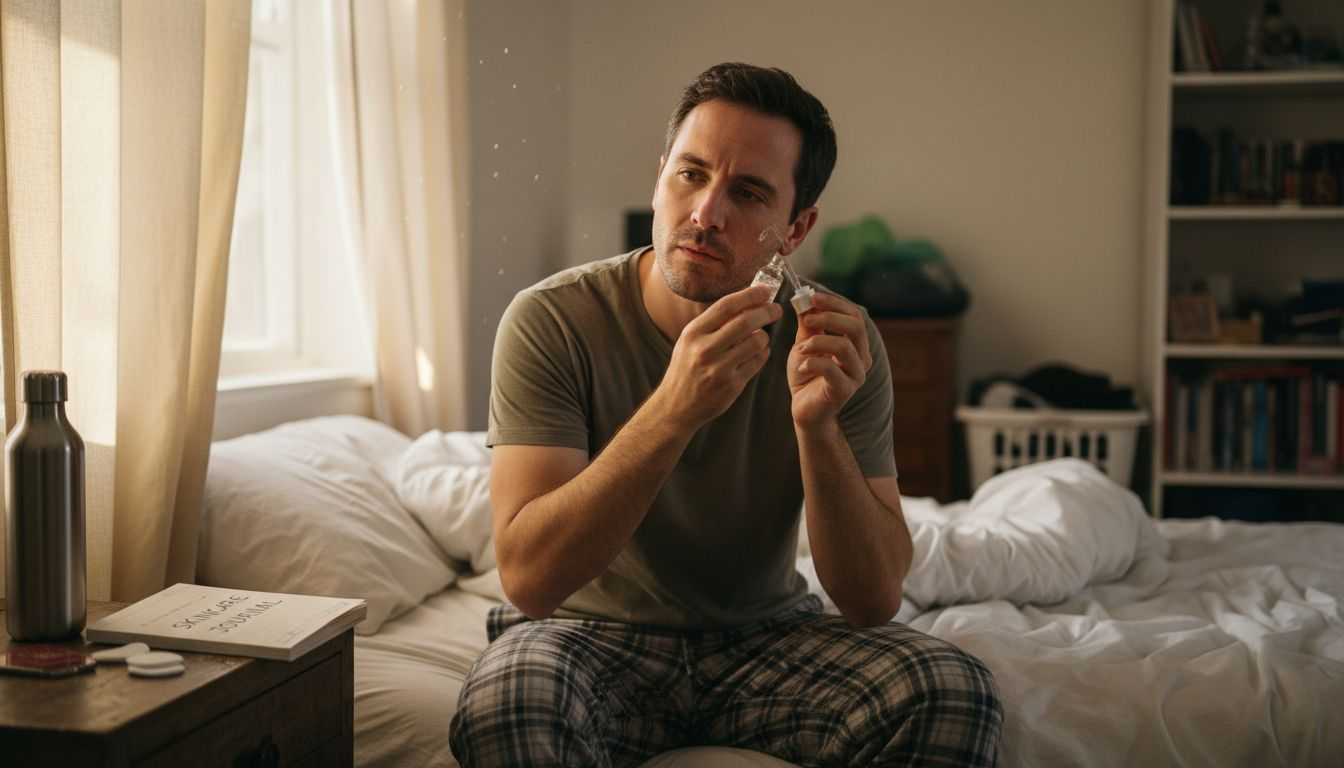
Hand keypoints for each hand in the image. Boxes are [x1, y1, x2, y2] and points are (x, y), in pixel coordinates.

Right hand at [655, 284, 782, 427]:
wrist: (676, 406)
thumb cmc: (686, 369)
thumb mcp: (690, 341)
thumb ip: (713, 323)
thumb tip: (746, 303)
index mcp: (693, 333)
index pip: (726, 306)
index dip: (750, 295)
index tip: (765, 290)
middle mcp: (705, 349)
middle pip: (745, 321)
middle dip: (766, 311)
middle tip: (776, 309)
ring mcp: (719, 368)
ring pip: (756, 342)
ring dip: (764, 336)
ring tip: (761, 336)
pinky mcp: (731, 385)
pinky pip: (757, 361)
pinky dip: (763, 353)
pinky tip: (759, 352)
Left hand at [787, 293, 872, 427]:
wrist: (804, 409)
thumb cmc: (807, 375)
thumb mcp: (805, 344)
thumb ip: (808, 324)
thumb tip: (804, 299)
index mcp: (855, 344)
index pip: (855, 315)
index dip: (835, 303)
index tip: (812, 297)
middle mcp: (861, 359)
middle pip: (856, 327)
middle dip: (830, 317)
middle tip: (808, 319)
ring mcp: (855, 376)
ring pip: (844, 347)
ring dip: (818, 341)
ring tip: (800, 348)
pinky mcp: (844, 391)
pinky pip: (832, 370)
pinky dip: (813, 363)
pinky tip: (802, 366)